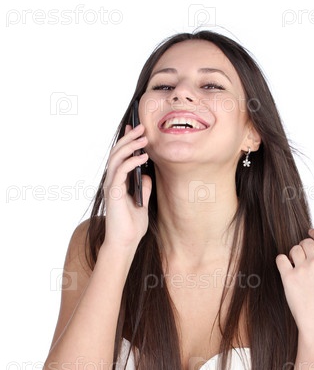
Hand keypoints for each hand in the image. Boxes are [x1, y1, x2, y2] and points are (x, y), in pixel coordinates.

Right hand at [102, 123, 151, 251]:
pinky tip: (143, 157)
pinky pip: (121, 171)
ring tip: (144, 137)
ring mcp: (111, 186)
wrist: (126, 243)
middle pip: (117, 153)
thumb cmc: (132, 226)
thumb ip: (143, 188)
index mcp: (117, 183)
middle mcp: (112, 182)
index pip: (120, 156)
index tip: (136, 129)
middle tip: (142, 126)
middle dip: (129, 138)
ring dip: (130, 145)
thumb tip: (145, 175)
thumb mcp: (142, 202)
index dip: (126, 141)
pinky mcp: (114, 192)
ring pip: (116, 158)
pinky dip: (131, 161)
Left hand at [275, 228, 313, 344]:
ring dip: (295, 254)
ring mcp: (302, 270)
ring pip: (294, 249)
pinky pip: (281, 259)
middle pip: (307, 242)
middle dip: (306, 246)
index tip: (311, 232)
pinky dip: (282, 261)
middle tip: (305, 255)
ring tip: (297, 264)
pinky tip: (286, 267)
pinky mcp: (288, 279)